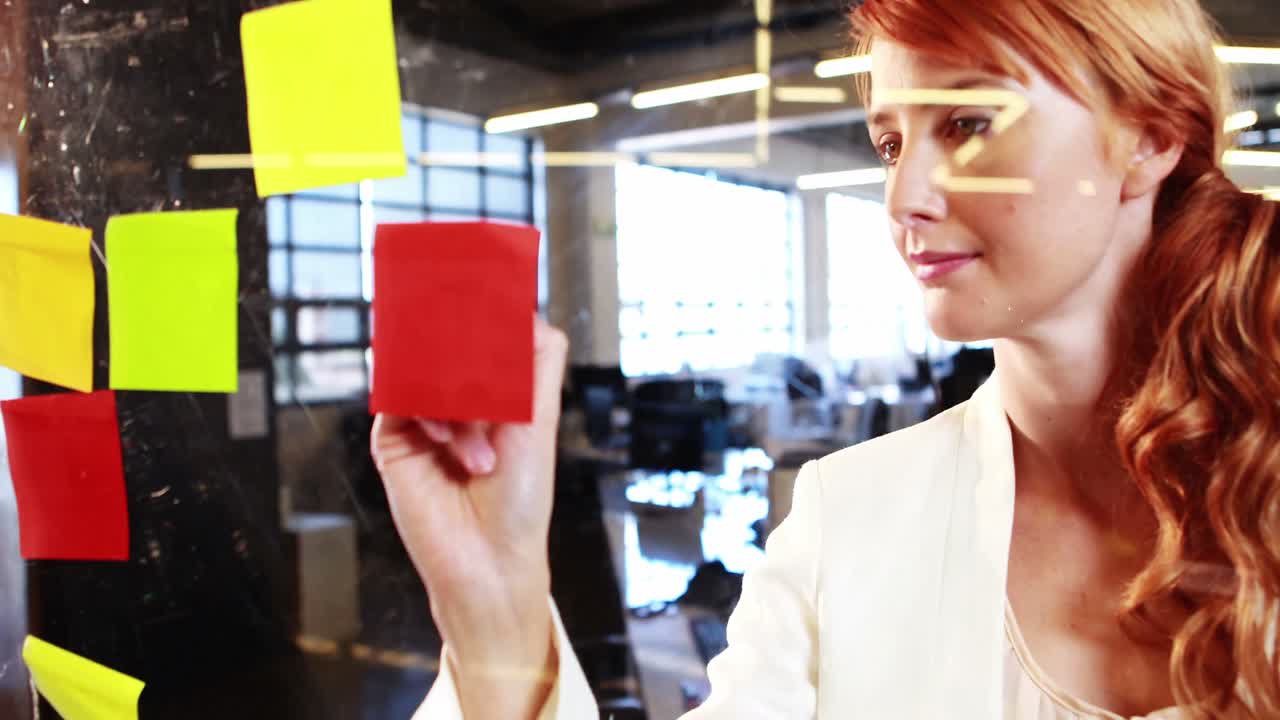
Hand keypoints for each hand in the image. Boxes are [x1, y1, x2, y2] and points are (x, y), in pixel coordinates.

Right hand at [370, 316, 568, 715]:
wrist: (491, 560)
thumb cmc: (521, 498)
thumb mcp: (540, 420)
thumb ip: (536, 362)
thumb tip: (529, 309)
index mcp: (492, 393)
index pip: (479, 336)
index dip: (480, 315)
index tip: (485, 293)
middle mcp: (455, 401)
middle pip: (444, 344)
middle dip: (461, 349)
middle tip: (476, 359)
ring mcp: (422, 418)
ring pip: (421, 368)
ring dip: (454, 400)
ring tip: (479, 454)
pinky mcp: (393, 440)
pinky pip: (396, 398)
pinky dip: (425, 411)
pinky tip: (448, 440)